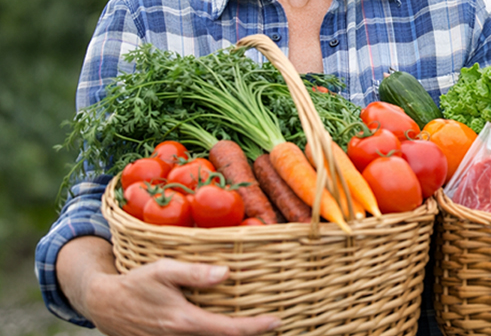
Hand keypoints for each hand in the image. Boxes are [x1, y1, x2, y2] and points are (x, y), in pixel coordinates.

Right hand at [80, 259, 279, 335]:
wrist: (104, 304)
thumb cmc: (135, 284)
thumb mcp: (163, 271)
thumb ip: (195, 272)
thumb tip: (227, 273)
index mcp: (184, 322)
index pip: (229, 330)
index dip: (255, 328)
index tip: (276, 321)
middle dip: (248, 335)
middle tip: (271, 324)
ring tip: (254, 325)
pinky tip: (225, 328)